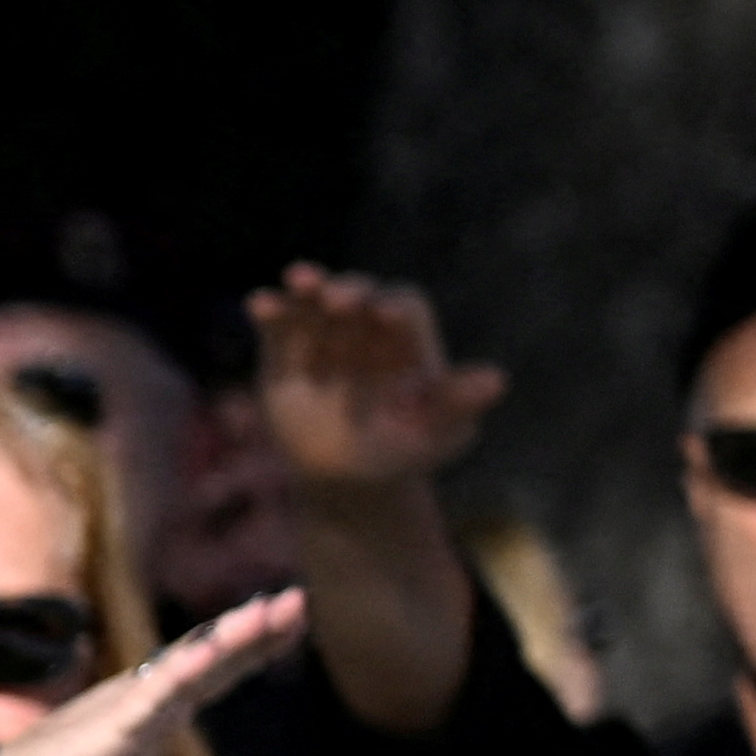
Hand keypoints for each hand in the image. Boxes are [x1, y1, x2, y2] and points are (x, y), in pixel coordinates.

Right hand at [0, 587, 299, 755]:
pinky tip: (208, 653)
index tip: (292, 616)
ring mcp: (123, 709)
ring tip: (264, 613)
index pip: (214, 673)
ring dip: (224, 640)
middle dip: (252, 630)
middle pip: (207, 658)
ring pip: (183, 667)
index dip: (254, 646)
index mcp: (155, 713)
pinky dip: (179, 673)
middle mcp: (142, 699)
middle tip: (296, 600)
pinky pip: (148, 698)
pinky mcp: (105, 730)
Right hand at [253, 264, 507, 495]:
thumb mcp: (436, 433)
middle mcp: (366, 330)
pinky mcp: (285, 356)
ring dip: (308, 287)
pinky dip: (270, 311)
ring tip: (299, 278)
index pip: (404, 308)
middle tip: (340, 301)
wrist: (348, 477)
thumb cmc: (404, 451)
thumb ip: (459, 404)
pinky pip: (278, 328)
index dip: (395, 307)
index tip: (385, 314)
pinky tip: (260, 303)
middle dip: (351, 291)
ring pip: (316, 302)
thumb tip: (495, 381)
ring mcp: (324, 339)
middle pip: (360, 295)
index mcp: (407, 341)